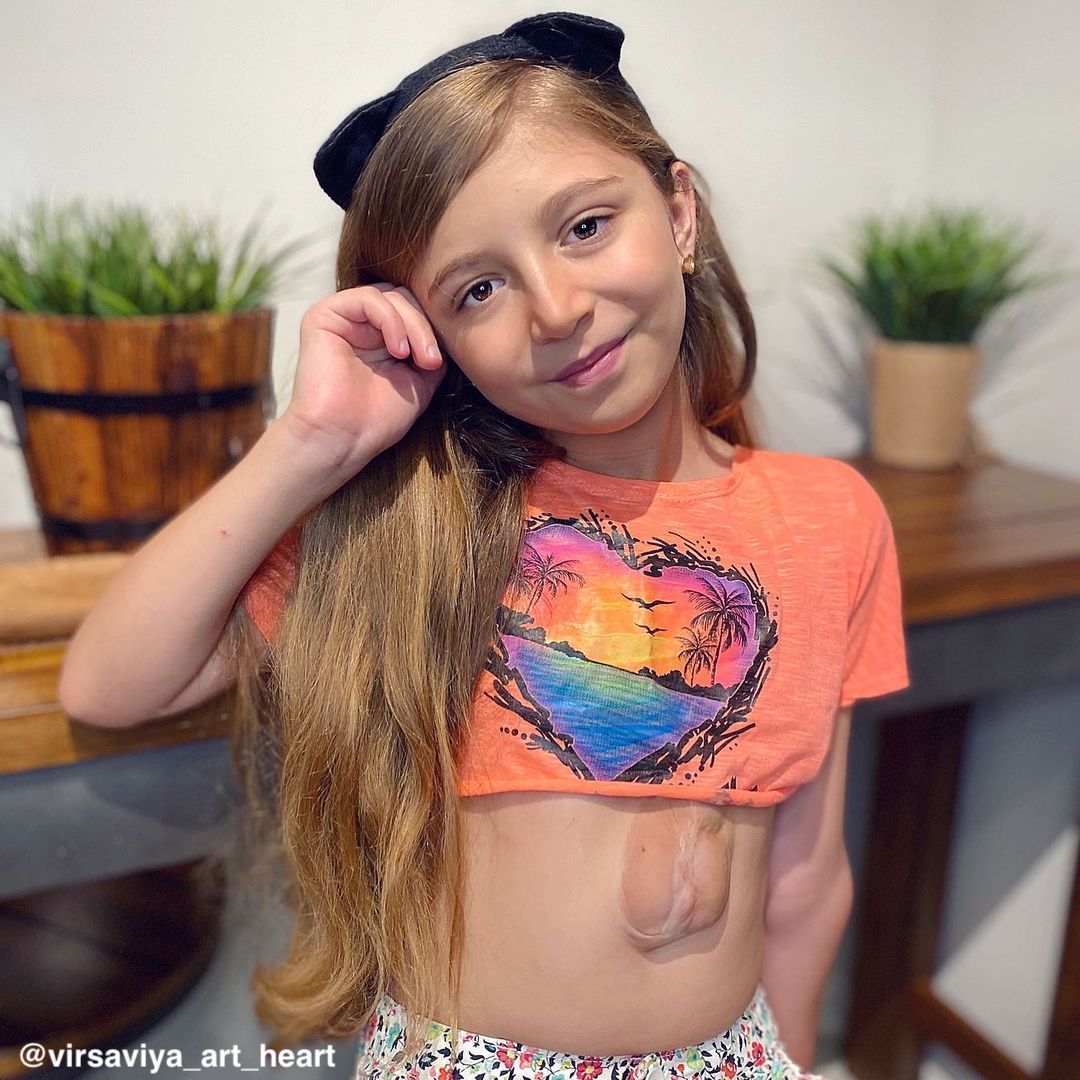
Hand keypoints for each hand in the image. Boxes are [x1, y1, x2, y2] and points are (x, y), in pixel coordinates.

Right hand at [279, 283, 446, 477]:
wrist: (343, 440)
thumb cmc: (376, 419)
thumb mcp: (420, 381)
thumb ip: (430, 349)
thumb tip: (444, 325)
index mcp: (379, 336)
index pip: (414, 310)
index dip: (432, 328)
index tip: (439, 362)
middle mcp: (360, 323)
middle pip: (405, 298)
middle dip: (425, 326)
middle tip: (432, 361)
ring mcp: (342, 318)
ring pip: (391, 296)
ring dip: (414, 325)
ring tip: (418, 359)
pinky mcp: (324, 316)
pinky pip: (368, 298)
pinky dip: (391, 320)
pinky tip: (398, 349)